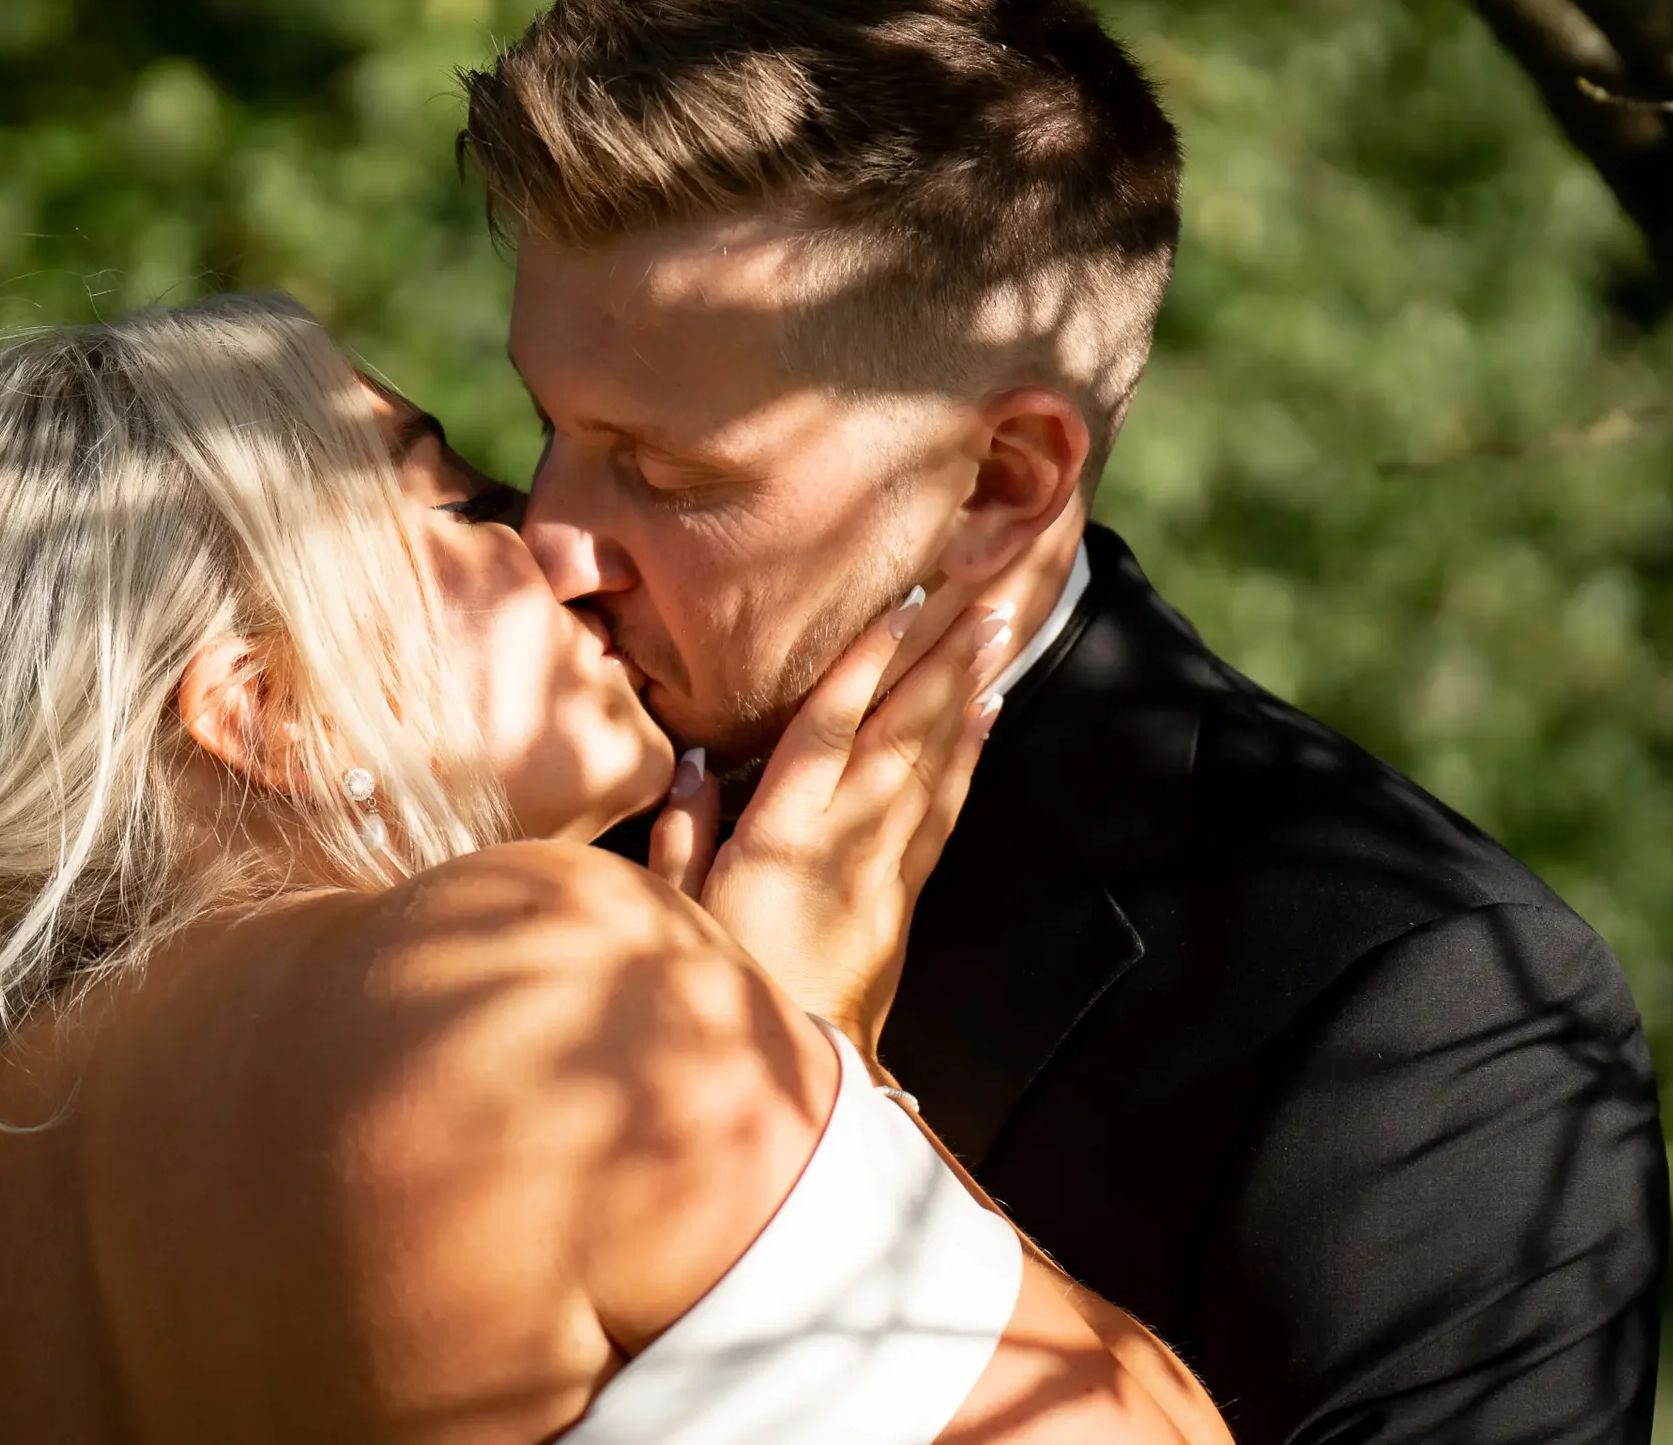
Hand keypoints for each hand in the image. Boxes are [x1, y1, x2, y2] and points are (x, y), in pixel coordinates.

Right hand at [647, 586, 1015, 1071]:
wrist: (791, 1076)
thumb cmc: (718, 991)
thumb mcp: (675, 915)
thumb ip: (684, 834)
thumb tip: (694, 763)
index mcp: (781, 841)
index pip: (828, 732)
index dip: (866, 665)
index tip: (902, 606)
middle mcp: (844, 844)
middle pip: (899, 733)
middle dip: (941, 659)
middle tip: (983, 596)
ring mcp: (883, 869)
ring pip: (932, 763)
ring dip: (967, 691)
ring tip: (998, 630)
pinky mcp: (906, 895)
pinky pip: (944, 810)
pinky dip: (967, 756)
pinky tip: (987, 715)